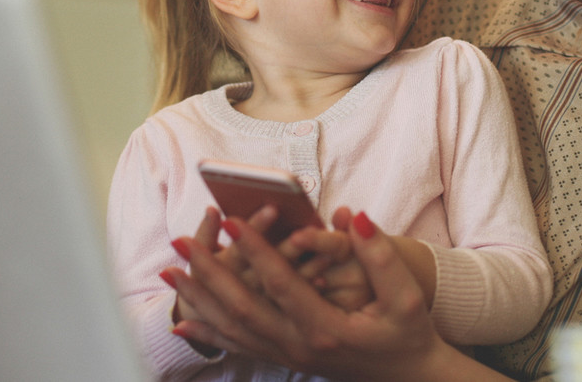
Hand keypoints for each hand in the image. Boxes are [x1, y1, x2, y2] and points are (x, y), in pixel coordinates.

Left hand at [166, 210, 495, 380]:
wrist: (411, 378)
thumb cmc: (410, 333)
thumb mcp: (406, 295)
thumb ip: (380, 255)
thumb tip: (354, 216)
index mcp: (326, 326)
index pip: (279, 282)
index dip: (253, 248)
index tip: (228, 219)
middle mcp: (299, 345)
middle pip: (242, 306)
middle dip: (208, 271)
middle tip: (181, 241)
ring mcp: (289, 356)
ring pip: (232, 328)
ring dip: (199, 297)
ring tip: (170, 270)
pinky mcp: (285, 359)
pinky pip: (238, 346)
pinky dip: (208, 333)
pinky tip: (183, 321)